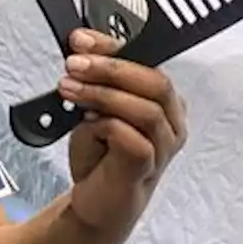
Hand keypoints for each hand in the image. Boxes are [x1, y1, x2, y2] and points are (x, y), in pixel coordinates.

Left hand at [61, 29, 186, 234]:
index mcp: (164, 101)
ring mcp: (164, 147)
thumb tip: (81, 50)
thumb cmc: (100, 155)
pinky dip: (107, 126)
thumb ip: (95, 81)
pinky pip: (135, 140)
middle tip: (74, 64)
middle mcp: (172, 122)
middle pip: (156, 82)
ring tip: (70, 90)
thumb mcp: (93, 108)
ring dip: (103, 94)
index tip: (80, 40)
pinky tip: (88, 124)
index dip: (114, 47)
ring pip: (147, 109)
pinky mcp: (148, 168)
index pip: (147, 63)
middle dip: (111, 68)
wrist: (95, 202)